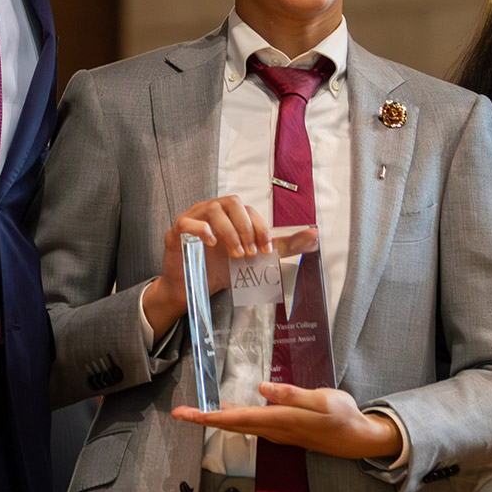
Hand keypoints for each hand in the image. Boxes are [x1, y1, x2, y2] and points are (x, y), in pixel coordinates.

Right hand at [141, 196, 271, 339]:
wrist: (190, 288)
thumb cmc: (219, 269)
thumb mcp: (254, 258)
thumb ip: (283, 247)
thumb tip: (314, 237)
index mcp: (230, 214)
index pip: (248, 209)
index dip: (260, 227)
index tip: (266, 250)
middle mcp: (212, 211)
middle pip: (232, 203)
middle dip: (246, 228)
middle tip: (250, 253)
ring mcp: (193, 218)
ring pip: (213, 210)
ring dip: (229, 232)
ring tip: (235, 254)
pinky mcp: (177, 231)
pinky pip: (188, 221)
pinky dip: (202, 229)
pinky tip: (211, 244)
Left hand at [171, 382, 402, 460]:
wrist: (358, 440)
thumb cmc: (344, 417)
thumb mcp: (323, 400)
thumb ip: (292, 395)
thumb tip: (262, 389)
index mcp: (282, 420)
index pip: (238, 419)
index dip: (210, 417)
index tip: (188, 415)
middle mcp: (275, 430)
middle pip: (232, 425)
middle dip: (204, 420)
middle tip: (178, 413)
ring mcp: (277, 433)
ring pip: (240, 426)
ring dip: (216, 420)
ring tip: (195, 411)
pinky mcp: (282, 431)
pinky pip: (251, 425)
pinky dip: (233, 419)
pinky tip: (227, 412)